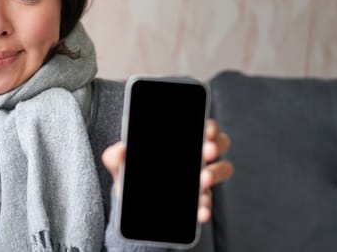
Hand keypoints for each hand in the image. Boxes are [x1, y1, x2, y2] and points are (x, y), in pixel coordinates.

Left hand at [102, 119, 233, 222]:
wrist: (132, 204)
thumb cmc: (132, 174)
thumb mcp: (121, 163)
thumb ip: (115, 156)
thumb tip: (119, 150)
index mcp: (182, 141)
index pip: (203, 126)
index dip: (209, 126)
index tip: (206, 130)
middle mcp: (197, 156)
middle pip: (219, 144)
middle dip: (215, 146)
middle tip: (205, 151)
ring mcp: (201, 178)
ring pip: (221, 170)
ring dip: (215, 173)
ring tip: (203, 180)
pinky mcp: (199, 201)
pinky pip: (208, 202)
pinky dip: (206, 206)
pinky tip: (200, 211)